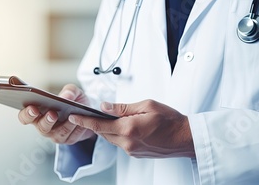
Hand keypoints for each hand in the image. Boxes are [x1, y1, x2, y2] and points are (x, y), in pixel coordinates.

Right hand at [18, 84, 95, 144]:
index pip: (24, 117)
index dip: (26, 114)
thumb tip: (65, 97)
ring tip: (71, 116)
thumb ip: (69, 91)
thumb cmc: (74, 101)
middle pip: (41, 127)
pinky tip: (80, 122)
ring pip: (57, 133)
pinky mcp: (67, 140)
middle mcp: (43, 126)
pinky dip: (76, 129)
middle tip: (52, 114)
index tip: (32, 108)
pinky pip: (71, 136)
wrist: (89, 113)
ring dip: (65, 125)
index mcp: (37, 113)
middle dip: (46, 121)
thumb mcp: (73, 92)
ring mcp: (55, 135)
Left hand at [68, 100, 194, 157]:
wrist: (185, 138)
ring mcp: (131, 150)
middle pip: (103, 132)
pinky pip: (120, 143)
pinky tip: (125, 126)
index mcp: (129, 129)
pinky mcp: (135, 154)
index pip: (99, 124)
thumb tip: (105, 106)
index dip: (84, 120)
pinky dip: (118, 134)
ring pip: (111, 138)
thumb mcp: (147, 105)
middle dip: (96, 122)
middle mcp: (128, 142)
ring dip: (108, 128)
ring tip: (111, 117)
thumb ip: (123, 107)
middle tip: (91, 112)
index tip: (73, 116)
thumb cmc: (170, 120)